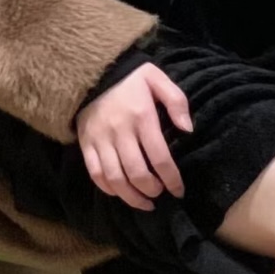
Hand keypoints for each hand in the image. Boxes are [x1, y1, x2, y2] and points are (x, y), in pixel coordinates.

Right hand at [76, 64, 191, 211]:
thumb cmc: (130, 78)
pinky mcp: (86, 144)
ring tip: (145, 202)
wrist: (90, 71)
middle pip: (137, 173)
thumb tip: (188, 130)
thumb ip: (176, 101)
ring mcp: (100, 140)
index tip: (179, 191)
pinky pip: (96, 174)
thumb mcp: (157, 78)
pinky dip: (109, 188)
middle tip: (160, 193)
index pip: (159, 157)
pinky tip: (121, 193)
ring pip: (115, 179)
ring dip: (131, 196)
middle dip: (152, 190)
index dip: (171, 179)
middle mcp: (120, 132)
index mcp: (141, 117)